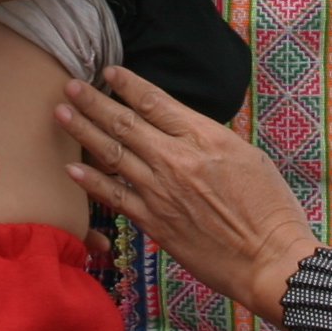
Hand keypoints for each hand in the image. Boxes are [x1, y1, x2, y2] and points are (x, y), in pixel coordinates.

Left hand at [56, 67, 318, 326]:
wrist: (269, 259)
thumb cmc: (270, 208)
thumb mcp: (247, 157)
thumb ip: (210, 140)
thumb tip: (184, 130)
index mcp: (205, 137)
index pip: (156, 102)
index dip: (128, 84)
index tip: (109, 71)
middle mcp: (177, 159)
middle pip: (125, 123)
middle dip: (94, 101)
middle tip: (70, 86)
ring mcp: (161, 191)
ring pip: (112, 154)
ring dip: (84, 132)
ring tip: (62, 114)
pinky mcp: (154, 223)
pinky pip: (114, 197)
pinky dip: (90, 181)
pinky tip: (71, 169)